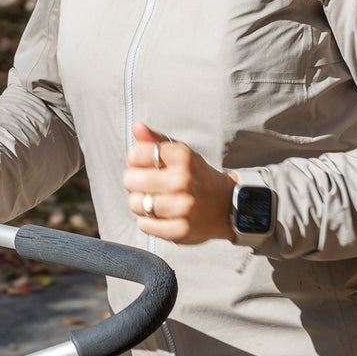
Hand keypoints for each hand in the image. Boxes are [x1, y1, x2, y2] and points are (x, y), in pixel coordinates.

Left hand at [122, 121, 234, 244]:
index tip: (143, 165)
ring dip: (140, 204)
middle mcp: (183, 179)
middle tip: (146, 185)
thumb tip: (136, 126)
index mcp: (181, 156)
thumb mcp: (180, 153)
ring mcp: (183, 206)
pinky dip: (147, 222)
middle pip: (130, 180)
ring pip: (136, 204)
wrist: (226, 205)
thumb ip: (155, 140)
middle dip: (133, 182)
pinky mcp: (181, 230)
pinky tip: (159, 216)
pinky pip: (145, 225)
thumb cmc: (196, 175)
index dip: (134, 160)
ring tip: (153, 201)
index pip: (134, 154)